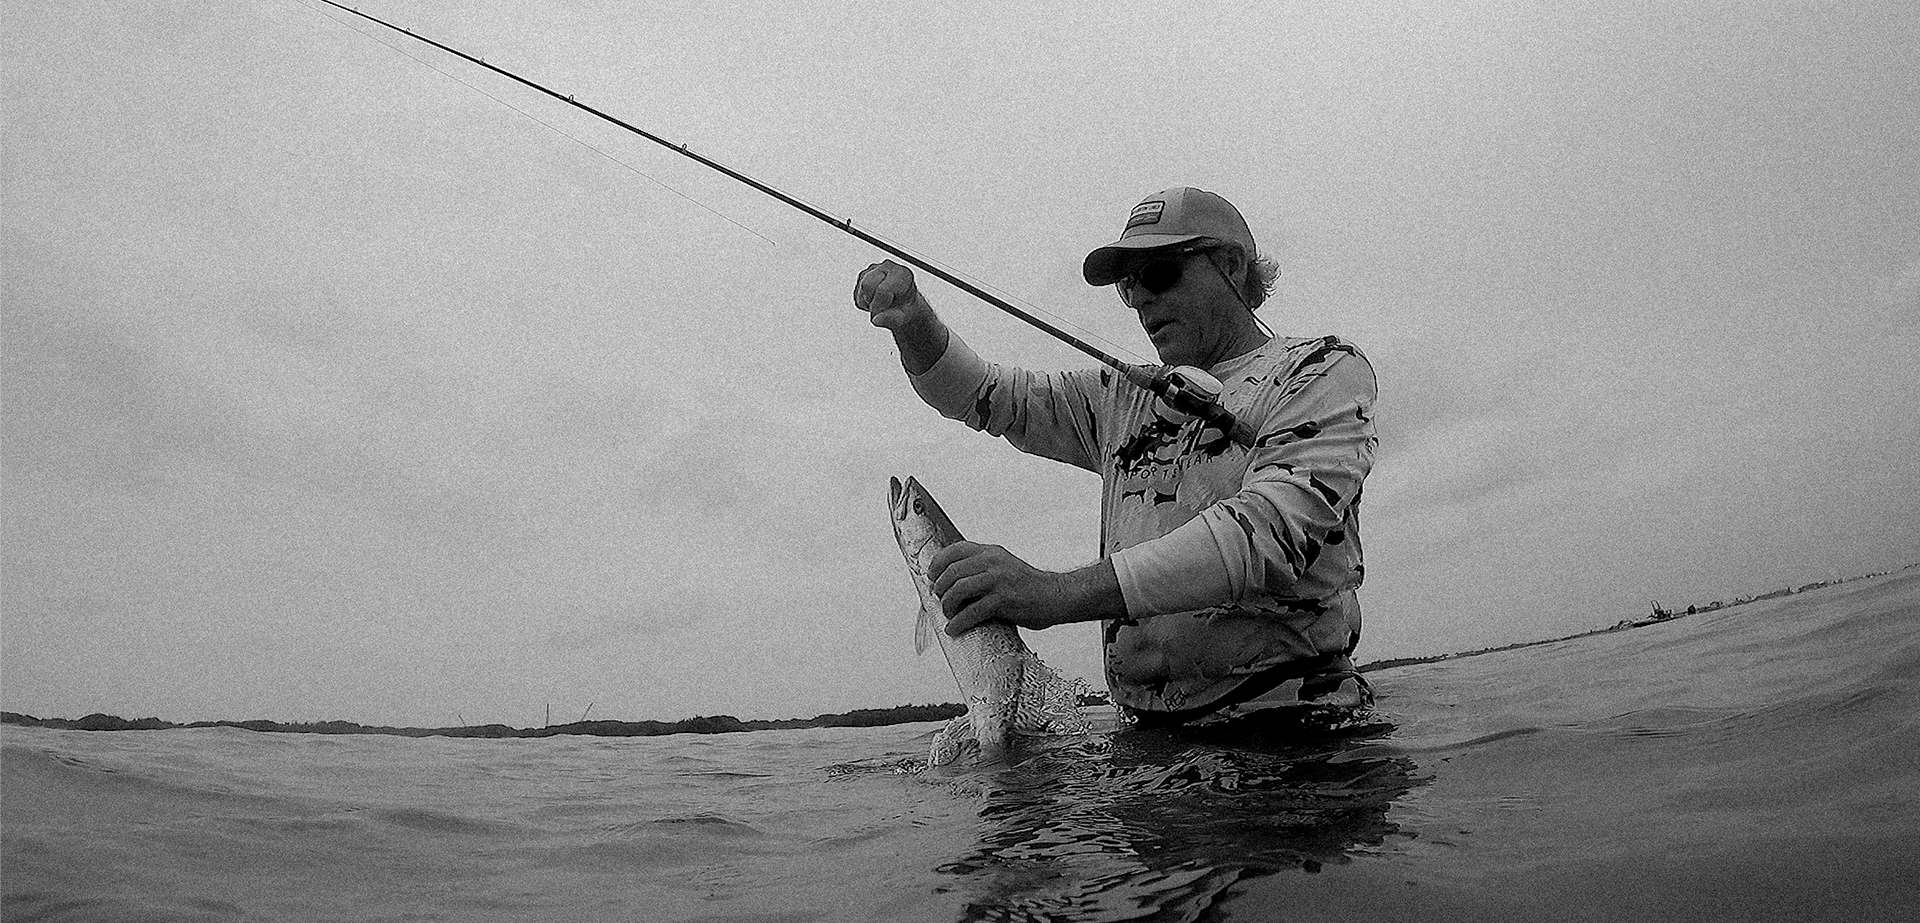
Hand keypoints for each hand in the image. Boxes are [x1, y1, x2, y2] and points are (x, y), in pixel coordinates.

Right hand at [853, 259, 930, 330]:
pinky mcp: (864, 275)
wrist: (904, 304)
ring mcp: (874, 269)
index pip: (883, 289)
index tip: (883, 314)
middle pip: (868, 284)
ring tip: (881, 304)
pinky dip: (863, 301)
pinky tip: (875, 301)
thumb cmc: (907, 307)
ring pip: (860, 288)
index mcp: (902, 274)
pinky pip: (856, 293)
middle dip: (872, 302)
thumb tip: (876, 320)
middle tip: (881, 310)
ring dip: (867, 302)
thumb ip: (892, 319)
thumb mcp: (904, 317)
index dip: (879, 306)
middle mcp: (888, 267)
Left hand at [930, 542, 1122, 634]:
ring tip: (949, 615)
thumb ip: (981, 570)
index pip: (955, 550)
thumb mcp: (1003, 568)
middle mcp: (993, 562)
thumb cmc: (1028, 587)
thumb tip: (951, 583)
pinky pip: (972, 612)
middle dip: (940, 589)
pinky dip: (959, 622)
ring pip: (959, 589)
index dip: (938, 564)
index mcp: (991, 552)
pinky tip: (955, 628)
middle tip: (940, 601)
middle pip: (952, 572)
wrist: (1055, 596)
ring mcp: (998, 580)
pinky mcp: (1004, 600)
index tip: (932, 577)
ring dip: (948, 605)